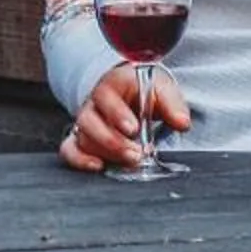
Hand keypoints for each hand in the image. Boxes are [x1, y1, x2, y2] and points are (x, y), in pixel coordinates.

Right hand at [60, 64, 191, 170]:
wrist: (131, 92)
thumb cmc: (146, 89)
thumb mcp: (162, 89)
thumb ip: (173, 104)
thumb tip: (182, 123)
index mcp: (111, 84)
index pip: (106, 96)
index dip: (117, 114)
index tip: (134, 128)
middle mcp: (93, 103)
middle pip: (90, 121)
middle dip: (113, 141)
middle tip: (136, 154)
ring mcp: (85, 122)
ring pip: (82, 137)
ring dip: (105, 152)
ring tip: (130, 161)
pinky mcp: (81, 138)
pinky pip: (69, 149)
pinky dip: (79, 160)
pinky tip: (98, 166)